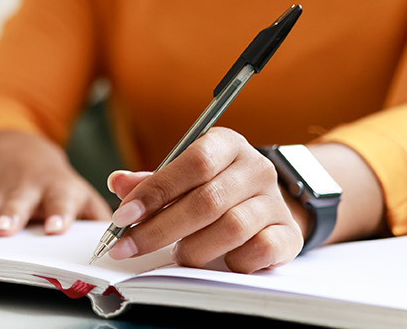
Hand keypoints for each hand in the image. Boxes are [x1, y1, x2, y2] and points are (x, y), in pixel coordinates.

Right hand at [0, 131, 111, 236]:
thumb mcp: (83, 193)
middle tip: (6, 231)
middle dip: (14, 216)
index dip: (59, 214)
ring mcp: (7, 192)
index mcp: (62, 188)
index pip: (63, 201)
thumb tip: (123, 238)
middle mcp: (33, 188)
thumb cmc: (58, 185)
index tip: (55, 229)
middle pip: (22, 202)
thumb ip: (99, 216)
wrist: (22, 152)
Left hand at [105, 127, 304, 272]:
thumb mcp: (182, 177)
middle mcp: (255, 168)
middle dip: (159, 230)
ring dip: (194, 248)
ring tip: (178, 253)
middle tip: (128, 248)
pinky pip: (259, 251)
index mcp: (227, 144)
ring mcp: (275, 202)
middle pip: (206, 201)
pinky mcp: (289, 234)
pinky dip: (232, 261)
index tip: (123, 217)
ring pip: (231, 228)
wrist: (265, 205)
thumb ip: (151, 182)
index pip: (193, 164)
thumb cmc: (214, 189)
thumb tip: (117, 182)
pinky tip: (217, 261)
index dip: (155, 192)